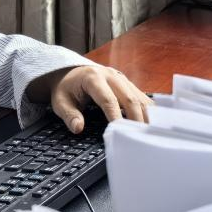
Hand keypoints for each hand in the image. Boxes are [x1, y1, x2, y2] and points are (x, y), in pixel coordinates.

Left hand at [37, 64, 152, 130]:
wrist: (71, 73)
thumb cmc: (66, 88)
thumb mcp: (60, 102)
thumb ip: (69, 115)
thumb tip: (78, 128)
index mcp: (93, 78)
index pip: (108, 100)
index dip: (116, 116)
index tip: (120, 132)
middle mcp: (110, 75)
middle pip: (129, 98)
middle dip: (135, 119)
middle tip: (139, 138)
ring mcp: (121, 78)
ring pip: (139, 97)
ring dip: (145, 115)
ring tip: (149, 134)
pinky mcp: (128, 83)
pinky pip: (141, 97)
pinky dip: (147, 111)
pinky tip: (151, 124)